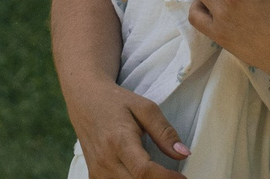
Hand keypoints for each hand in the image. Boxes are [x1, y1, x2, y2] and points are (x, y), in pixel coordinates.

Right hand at [71, 81, 187, 177]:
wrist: (85, 100)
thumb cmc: (117, 102)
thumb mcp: (145, 108)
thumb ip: (164, 132)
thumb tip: (184, 154)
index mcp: (119, 141)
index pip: (144, 171)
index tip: (182, 178)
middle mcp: (105, 160)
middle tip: (173, 176)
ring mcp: (97, 171)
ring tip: (159, 175)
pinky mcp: (94, 177)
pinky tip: (141, 176)